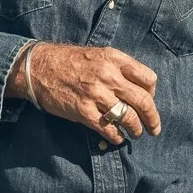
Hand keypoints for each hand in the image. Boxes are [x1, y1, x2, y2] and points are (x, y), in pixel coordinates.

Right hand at [8, 43, 160, 144]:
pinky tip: (117, 137)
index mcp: (114, 59)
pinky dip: (116, 136)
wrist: (37, 68)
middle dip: (152, 118)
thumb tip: (138, 89)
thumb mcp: (97, 55)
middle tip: (154, 128)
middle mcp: (108, 75)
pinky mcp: (83, 111)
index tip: (149, 100)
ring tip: (135, 134)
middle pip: (143, 100)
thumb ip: (118, 68)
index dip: (152, 93)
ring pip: (128, 117)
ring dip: (135, 129)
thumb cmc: (69, 61)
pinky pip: (108, 128)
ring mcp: (95, 94)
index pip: (148, 78)